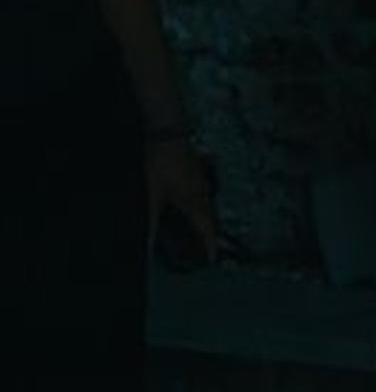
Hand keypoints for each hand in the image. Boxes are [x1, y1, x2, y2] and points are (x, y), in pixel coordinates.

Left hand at [147, 140, 220, 266]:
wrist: (167, 131)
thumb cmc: (161, 164)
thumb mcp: (151, 194)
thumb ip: (149, 221)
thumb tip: (146, 245)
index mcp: (195, 202)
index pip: (207, 229)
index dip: (210, 246)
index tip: (213, 260)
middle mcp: (203, 192)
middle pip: (210, 218)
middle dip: (209, 234)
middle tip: (206, 248)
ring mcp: (202, 179)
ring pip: (207, 205)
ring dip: (205, 219)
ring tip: (199, 229)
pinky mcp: (197, 170)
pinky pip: (202, 194)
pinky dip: (200, 205)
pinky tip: (190, 203)